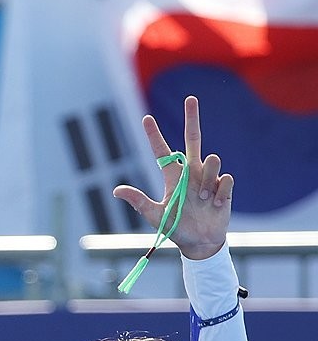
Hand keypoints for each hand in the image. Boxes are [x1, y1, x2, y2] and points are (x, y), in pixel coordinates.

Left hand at [113, 95, 231, 260]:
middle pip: (193, 139)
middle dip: (192, 118)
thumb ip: (138, 201)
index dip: (154, 135)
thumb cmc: (176, 227)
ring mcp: (208, 178)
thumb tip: (116, 190)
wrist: (200, 242)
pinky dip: (218, 193)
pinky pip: (224, 179)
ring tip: (202, 200)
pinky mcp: (224, 188)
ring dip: (206, 180)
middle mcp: (191, 172)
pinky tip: (215, 204)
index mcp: (173, 176)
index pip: (162, 152)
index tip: (145, 118)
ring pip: (210, 160)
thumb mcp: (154, 215)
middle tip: (190, 98)